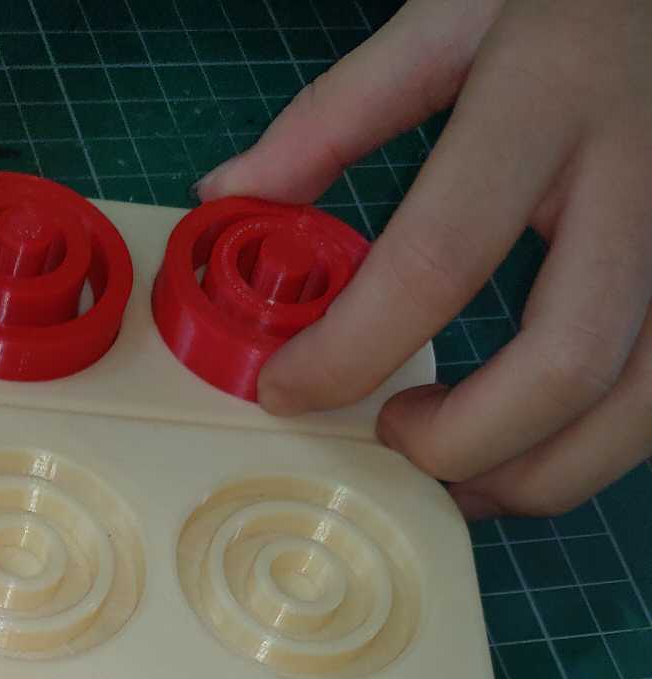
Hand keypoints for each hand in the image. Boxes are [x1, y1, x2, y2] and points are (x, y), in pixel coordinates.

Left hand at [199, 0, 651, 517]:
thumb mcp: (451, 14)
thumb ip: (335, 114)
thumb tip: (228, 194)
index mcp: (550, 92)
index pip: (439, 259)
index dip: (350, 352)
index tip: (287, 389)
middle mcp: (642, 166)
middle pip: (564, 363)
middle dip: (464, 442)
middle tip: (394, 437)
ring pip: (634, 404)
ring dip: (536, 472)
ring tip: (458, 467)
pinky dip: (584, 445)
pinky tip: (521, 442)